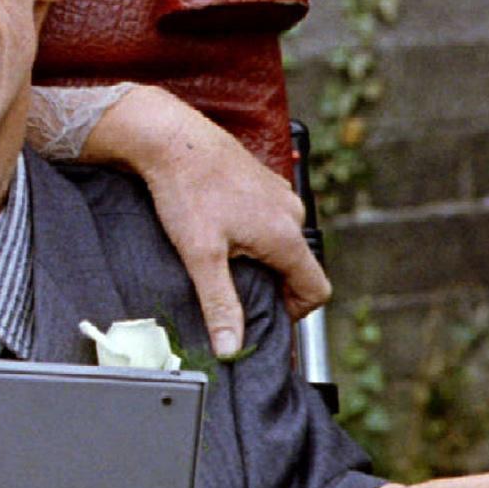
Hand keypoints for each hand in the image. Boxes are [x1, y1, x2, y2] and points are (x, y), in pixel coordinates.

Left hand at [78, 85, 330, 354]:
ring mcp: (279, 197)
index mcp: (286, 236)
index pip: (316, 290)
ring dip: (259, 261)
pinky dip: (251, 237)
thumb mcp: (201, 256)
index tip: (262, 317)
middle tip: (231, 292)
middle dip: (271, 287)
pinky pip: (268, 222)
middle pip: (298, 269)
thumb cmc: (188, 192)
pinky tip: (218, 233)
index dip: (294, 313)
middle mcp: (292, 214)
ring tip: (219, 261)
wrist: (172, 140)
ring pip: (281, 244)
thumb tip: (231, 347)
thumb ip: (220, 304)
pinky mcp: (263, 185)